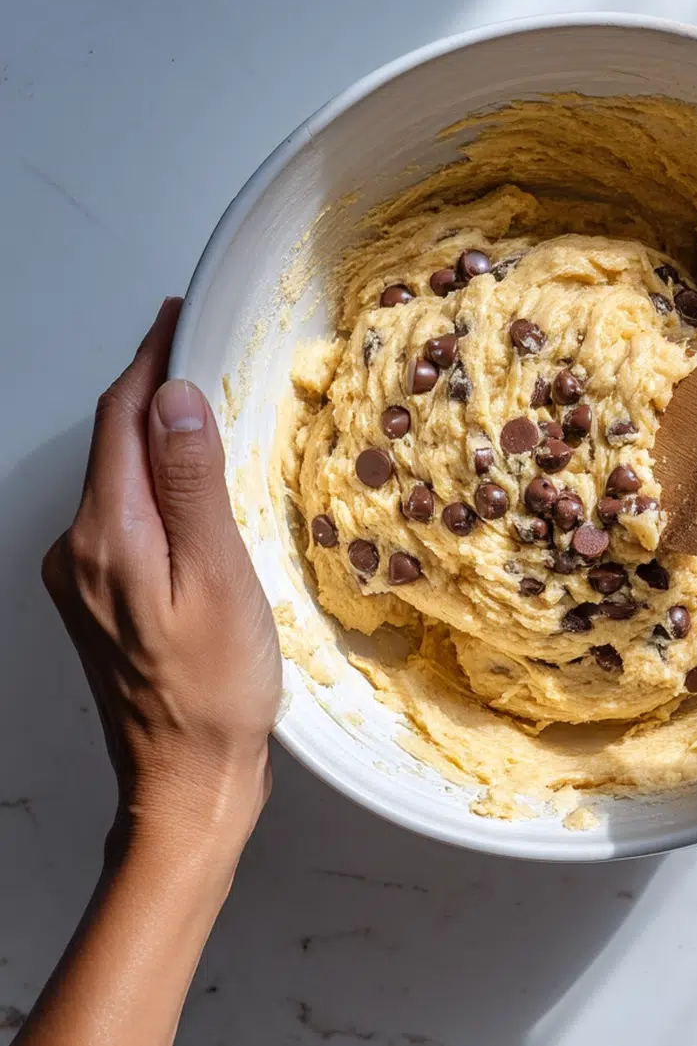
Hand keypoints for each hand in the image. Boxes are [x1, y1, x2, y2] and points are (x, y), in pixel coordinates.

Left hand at [19, 299, 280, 1045]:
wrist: (185, 779)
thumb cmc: (216, 687)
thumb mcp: (217, 578)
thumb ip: (191, 484)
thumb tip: (174, 398)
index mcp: (108, 536)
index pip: (121, 419)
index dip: (150, 361)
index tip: (179, 317)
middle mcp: (78, 548)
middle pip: (112, 443)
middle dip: (151, 389)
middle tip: (200, 350)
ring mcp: (82, 575)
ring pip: (117, 479)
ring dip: (153, 435)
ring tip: (205, 406)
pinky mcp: (99, 597)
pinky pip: (123, 514)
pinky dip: (153, 482)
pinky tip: (189, 485)